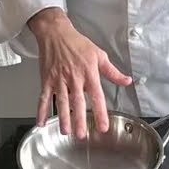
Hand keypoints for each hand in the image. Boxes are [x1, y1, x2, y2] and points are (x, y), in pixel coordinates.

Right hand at [26, 7, 132, 137]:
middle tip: (81, 135)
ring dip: (63, 118)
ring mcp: (59, 80)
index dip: (100, 112)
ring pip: (61, 102)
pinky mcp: (46, 80)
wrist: (56, 33)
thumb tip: (127, 81)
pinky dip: (41, 111)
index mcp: (89, 73)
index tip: (103, 127)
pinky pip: (43, 98)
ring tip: (65, 131)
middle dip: (79, 120)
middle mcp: (74, 78)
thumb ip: (113, 72)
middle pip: (77, 102)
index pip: (97, 96)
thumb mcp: (99, 55)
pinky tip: (42, 122)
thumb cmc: (77, 43)